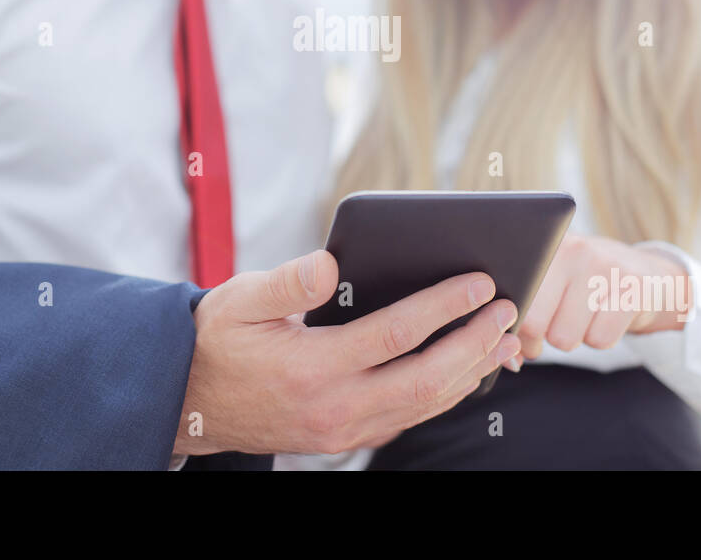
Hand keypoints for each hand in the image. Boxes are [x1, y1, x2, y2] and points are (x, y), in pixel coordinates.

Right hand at [174, 249, 520, 456]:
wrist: (191, 401)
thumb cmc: (218, 339)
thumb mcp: (239, 300)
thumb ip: (287, 282)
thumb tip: (332, 264)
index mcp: (312, 367)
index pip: (395, 334)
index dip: (444, 307)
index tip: (481, 282)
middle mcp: (335, 406)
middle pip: (426, 378)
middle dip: (474, 342)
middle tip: (509, 307)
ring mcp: (344, 429)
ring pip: (424, 404)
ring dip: (470, 370)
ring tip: (504, 337)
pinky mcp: (347, 437)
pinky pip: (409, 416)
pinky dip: (446, 391)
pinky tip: (466, 368)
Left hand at [507, 232, 691, 367]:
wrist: (648, 274)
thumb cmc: (584, 285)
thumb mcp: (553, 282)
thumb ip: (523, 312)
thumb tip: (511, 361)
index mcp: (544, 247)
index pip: (514, 299)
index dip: (514, 328)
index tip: (523, 335)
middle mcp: (573, 250)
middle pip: (535, 324)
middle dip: (541, 339)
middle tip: (553, 328)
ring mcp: (604, 267)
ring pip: (565, 337)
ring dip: (573, 337)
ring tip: (583, 315)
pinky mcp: (632, 289)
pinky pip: (599, 340)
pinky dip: (600, 338)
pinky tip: (605, 317)